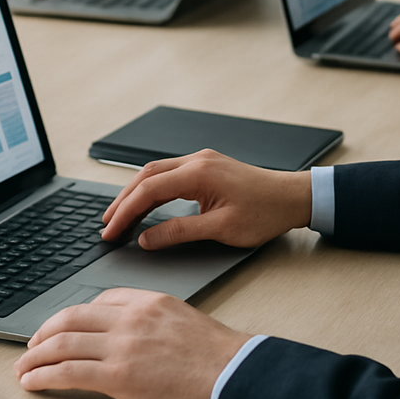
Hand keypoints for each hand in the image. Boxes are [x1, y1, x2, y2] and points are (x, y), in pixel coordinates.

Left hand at [14, 288, 250, 398]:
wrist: (232, 373)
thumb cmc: (214, 353)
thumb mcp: (180, 316)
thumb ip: (150, 316)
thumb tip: (127, 328)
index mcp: (145, 301)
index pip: (96, 301)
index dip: (70, 317)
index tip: (58, 331)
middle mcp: (129, 317)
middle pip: (71, 317)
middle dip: (43, 333)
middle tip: (30, 348)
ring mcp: (122, 345)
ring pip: (63, 342)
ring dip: (35, 356)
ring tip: (23, 369)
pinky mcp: (119, 376)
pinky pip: (69, 372)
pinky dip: (44, 376)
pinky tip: (33, 383)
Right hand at [100, 148, 311, 249]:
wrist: (292, 197)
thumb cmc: (264, 213)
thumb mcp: (221, 230)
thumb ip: (179, 232)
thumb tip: (146, 238)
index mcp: (198, 173)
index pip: (148, 190)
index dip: (125, 212)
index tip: (111, 232)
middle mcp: (196, 160)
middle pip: (145, 176)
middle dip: (123, 200)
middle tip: (106, 224)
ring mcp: (201, 160)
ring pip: (155, 172)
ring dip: (135, 192)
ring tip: (119, 215)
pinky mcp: (206, 166)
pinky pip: (169, 173)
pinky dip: (151, 188)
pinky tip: (145, 202)